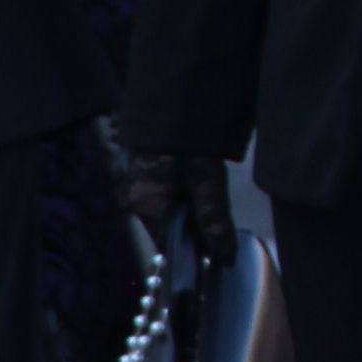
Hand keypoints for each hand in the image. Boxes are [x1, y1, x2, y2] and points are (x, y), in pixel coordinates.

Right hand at [125, 146, 240, 271]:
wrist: (174, 101)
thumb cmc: (188, 142)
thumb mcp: (206, 181)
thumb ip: (213, 218)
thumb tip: (224, 256)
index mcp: (146, 205)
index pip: (167, 246)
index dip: (191, 255)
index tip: (215, 260)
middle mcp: (137, 199)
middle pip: (169, 230)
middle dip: (194, 235)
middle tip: (223, 235)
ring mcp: (141, 185)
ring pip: (170, 213)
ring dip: (191, 217)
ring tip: (217, 215)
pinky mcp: (149, 172)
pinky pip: (168, 197)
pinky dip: (186, 201)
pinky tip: (204, 195)